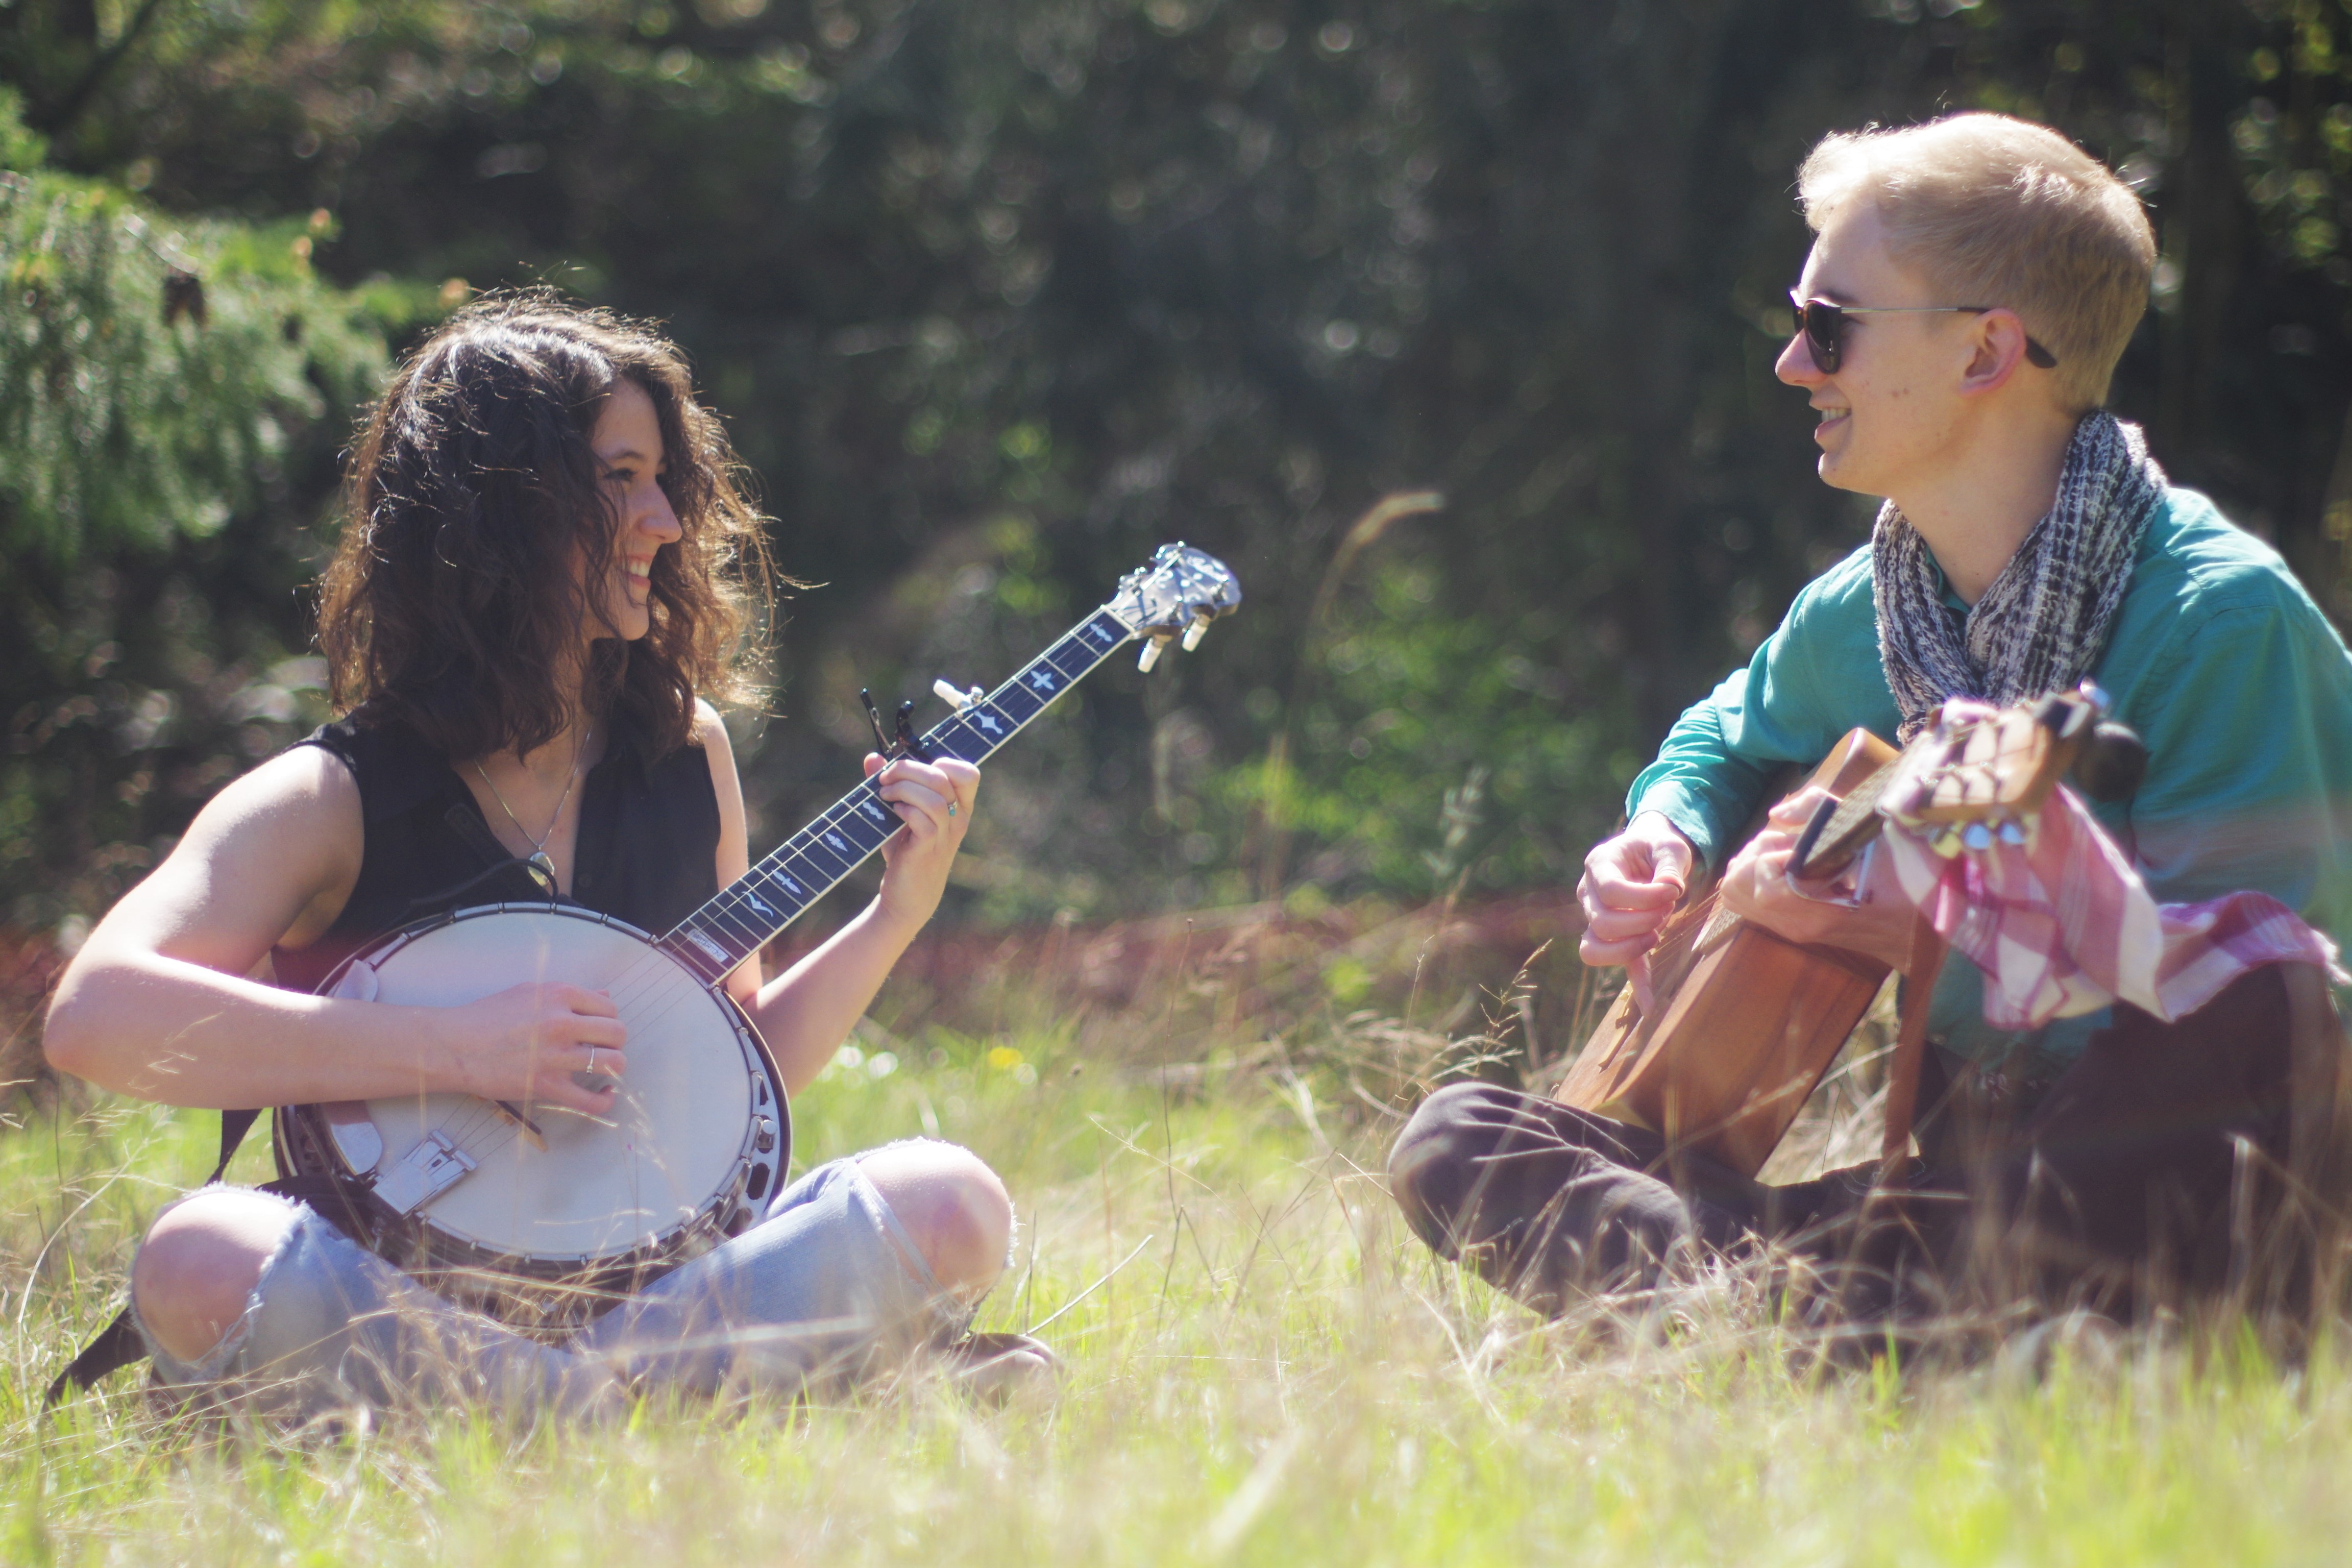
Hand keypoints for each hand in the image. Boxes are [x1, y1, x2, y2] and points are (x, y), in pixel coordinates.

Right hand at [436, 982, 627, 1115]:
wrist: (453, 1045)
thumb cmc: (487, 1016)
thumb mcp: (529, 992)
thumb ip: (569, 996)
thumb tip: (604, 997)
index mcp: (559, 994)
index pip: (609, 1007)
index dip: (608, 1019)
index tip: (598, 1028)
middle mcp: (562, 1022)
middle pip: (617, 1033)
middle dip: (615, 1042)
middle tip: (601, 1048)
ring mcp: (554, 1055)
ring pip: (613, 1062)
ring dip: (613, 1067)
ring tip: (602, 1068)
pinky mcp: (545, 1085)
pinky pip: (590, 1101)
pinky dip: (604, 1100)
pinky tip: (604, 1094)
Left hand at [865, 752, 979, 933]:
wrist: (906, 899)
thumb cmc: (905, 853)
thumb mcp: (899, 816)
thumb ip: (890, 785)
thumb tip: (872, 758)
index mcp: (958, 808)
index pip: (969, 774)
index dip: (943, 762)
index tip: (914, 771)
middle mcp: (957, 820)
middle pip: (944, 778)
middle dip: (909, 769)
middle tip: (885, 778)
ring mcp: (945, 836)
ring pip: (935, 798)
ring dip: (903, 789)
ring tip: (884, 795)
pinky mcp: (927, 850)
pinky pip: (923, 821)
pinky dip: (904, 809)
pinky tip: (891, 812)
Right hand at [1579, 812, 1696, 1009]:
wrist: (1650, 854)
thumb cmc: (1657, 848)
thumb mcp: (1668, 845)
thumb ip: (1669, 864)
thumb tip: (1671, 888)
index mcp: (1599, 865)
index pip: (1609, 891)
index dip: (1642, 897)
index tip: (1673, 891)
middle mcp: (1588, 894)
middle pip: (1601, 923)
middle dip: (1640, 922)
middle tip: (1667, 911)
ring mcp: (1595, 919)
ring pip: (1593, 948)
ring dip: (1628, 948)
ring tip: (1655, 935)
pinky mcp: (1613, 939)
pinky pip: (1617, 964)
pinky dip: (1635, 985)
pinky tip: (1651, 1005)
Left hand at [1717, 786, 1915, 969]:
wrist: (1927, 923)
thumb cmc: (1908, 870)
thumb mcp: (1872, 826)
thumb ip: (1818, 809)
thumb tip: (1776, 814)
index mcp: (1818, 909)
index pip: (1763, 885)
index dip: (1771, 855)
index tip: (1798, 843)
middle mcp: (1797, 925)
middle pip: (1736, 888)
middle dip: (1755, 854)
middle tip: (1786, 841)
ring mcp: (1793, 930)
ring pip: (1737, 897)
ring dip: (1753, 865)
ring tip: (1786, 851)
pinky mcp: (1793, 928)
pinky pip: (1751, 902)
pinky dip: (1758, 877)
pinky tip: (1789, 863)